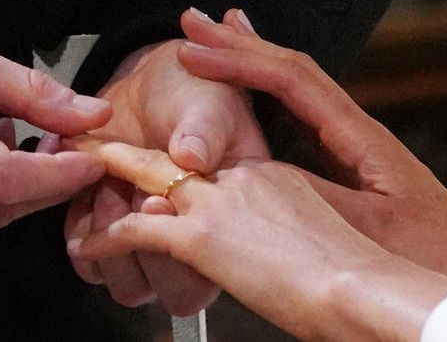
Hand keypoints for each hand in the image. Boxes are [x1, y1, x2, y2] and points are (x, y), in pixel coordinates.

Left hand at [62, 30, 271, 315]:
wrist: (159, 82)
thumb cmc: (198, 95)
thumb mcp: (212, 105)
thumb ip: (205, 131)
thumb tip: (192, 156)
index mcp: (232, 225)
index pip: (210, 274)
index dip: (181, 253)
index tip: (154, 200)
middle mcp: (193, 246)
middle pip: (170, 292)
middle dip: (142, 246)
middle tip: (124, 188)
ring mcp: (150, 245)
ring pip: (127, 285)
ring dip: (110, 238)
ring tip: (107, 182)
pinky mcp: (109, 231)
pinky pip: (89, 258)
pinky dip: (81, 225)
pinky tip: (89, 183)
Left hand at [79, 159, 446, 341]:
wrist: (358, 284)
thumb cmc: (353, 269)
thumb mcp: (310, 225)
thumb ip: (272, 214)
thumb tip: (246, 226)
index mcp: (268, 174)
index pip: (208, 169)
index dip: (171, 175)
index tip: (151, 183)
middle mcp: (239, 180)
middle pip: (169, 170)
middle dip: (129, 170)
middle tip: (98, 162)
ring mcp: (217, 203)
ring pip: (148, 195)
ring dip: (116, 207)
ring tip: (97, 216)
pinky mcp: (198, 235)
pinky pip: (134, 228)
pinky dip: (106, 237)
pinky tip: (88, 245)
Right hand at [168, 7, 446, 285]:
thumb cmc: (433, 255)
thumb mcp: (365, 228)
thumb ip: (310, 194)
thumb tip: (253, 171)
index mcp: (361, 136)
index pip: (292, 78)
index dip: (240, 61)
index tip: (196, 50)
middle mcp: (359, 131)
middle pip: (293, 70)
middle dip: (240, 44)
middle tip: (193, 22)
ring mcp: (358, 146)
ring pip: (297, 89)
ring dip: (253, 63)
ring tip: (215, 41)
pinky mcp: (356, 168)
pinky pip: (302, 117)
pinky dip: (269, 95)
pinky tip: (252, 96)